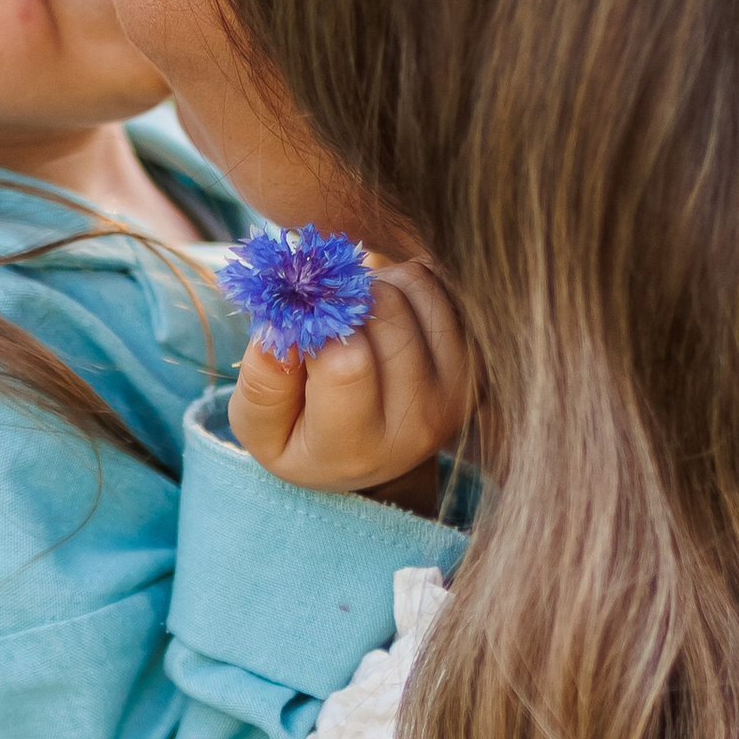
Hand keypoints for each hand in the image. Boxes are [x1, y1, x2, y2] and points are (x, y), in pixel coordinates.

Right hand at [226, 254, 477, 509]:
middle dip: (343, 296)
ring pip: (412, 287)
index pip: (346, 363)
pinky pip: (437, 285)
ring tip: (352, 314)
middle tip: (325, 311)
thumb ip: (263, 385)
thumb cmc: (305, 436)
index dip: (316, 323)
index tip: (301, 321)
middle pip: (384, 312)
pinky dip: (402, 280)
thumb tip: (280, 327)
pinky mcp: (474, 359)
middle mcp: (418, 421)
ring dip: (373, 283)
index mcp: (358, 446)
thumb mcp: (263, 429)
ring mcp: (455, 388)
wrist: (372, 458)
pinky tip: (383, 311)